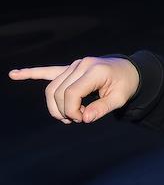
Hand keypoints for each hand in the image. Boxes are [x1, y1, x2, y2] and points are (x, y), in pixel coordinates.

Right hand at [9, 57, 139, 124]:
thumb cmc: (126, 85)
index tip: (83, 119)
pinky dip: (31, 73)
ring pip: (51, 88)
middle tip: (79, 119)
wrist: (130, 70)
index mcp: (94, 70)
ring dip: (55, 105)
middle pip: (57, 92)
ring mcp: (74, 65)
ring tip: (70, 116)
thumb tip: (85, 119)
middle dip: (64, 110)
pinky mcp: (70, 68)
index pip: (71, 93)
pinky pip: (47, 71)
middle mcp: (81, 65)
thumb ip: (102, 109)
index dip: (72, 110)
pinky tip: (14, 74)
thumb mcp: (120, 98)